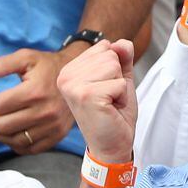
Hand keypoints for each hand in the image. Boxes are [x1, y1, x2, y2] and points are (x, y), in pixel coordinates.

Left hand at [0, 48, 76, 154]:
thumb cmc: (50, 67)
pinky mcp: (57, 135)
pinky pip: (30, 149)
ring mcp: (51, 126)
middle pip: (3, 126)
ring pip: (15, 141)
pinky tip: (11, 134)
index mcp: (35, 92)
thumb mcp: (27, 58)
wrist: (78, 77)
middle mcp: (44, 112)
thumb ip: (3, 64)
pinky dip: (16, 145)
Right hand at [55, 40, 136, 162]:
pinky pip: (119, 82)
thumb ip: (121, 56)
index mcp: (69, 71)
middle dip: (117, 77)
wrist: (111, 145)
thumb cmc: (113, 113)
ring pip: (114, 66)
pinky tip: (110, 109)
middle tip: (108, 99)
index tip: (105, 89)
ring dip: (119, 87)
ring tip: (109, 103)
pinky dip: (121, 97)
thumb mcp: (119, 78)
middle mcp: (66, 77)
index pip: (105, 46)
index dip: (114, 68)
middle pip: (110, 54)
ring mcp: (74, 86)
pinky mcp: (87, 96)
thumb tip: (121, 42)